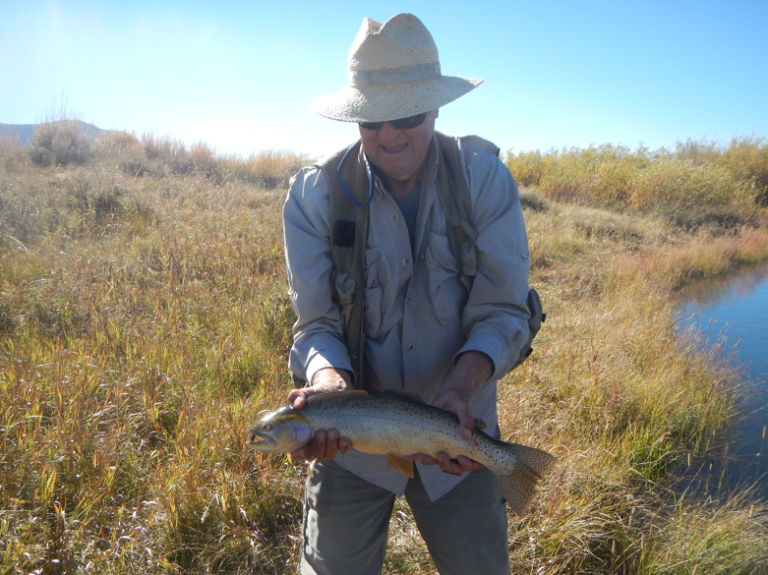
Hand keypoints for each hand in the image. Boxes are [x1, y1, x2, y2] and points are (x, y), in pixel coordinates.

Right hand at [288, 368, 352, 461]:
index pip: (296, 454)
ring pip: (328, 455)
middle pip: (313, 456)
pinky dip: (343, 447)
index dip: (299, 454)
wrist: (333, 390)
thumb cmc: (315, 394)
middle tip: (321, 432)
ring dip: (330, 446)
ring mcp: (327, 443)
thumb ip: (297, 396)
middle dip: (317, 448)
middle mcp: (313, 443)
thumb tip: (298, 403)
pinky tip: (344, 439)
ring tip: (333, 431)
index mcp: (300, 436)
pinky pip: (342, 450)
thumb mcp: (305, 393)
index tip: (303, 445)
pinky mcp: (340, 440)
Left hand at [410, 351, 493, 474]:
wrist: (446, 399)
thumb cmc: (459, 404)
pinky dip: (422, 456)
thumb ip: (467, 420)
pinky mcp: (435, 445)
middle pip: (456, 467)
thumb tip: (466, 435)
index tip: (461, 458)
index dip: (468, 465)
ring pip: (441, 463)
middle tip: (441, 456)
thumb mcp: (464, 408)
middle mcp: (459, 450)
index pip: (474, 462)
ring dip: (431, 462)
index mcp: (471, 445)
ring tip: (421, 457)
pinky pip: (429, 455)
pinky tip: (413, 454)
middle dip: (448, 465)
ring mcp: (447, 449)